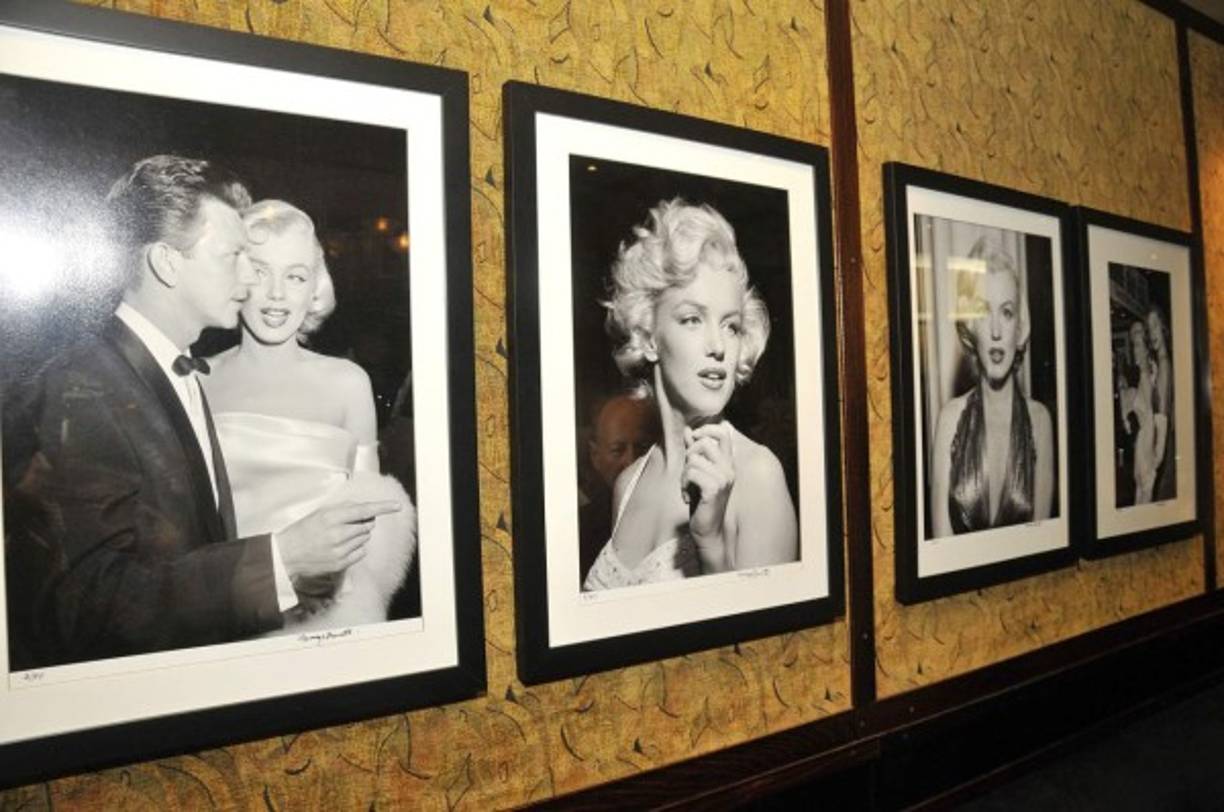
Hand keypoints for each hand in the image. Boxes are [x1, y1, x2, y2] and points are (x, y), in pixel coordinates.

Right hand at [277, 500, 401, 582]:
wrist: (286, 554)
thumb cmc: (303, 530)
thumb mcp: (320, 513)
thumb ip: (343, 508)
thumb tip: (365, 509)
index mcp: (331, 517)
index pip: (363, 510)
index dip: (382, 507)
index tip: (397, 505)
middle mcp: (338, 533)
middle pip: (367, 525)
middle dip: (363, 523)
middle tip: (348, 525)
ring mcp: (340, 550)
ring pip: (365, 538)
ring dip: (359, 535)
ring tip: (340, 537)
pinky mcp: (340, 563)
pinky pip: (361, 552)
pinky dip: (357, 548)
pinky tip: (342, 547)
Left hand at [682, 422, 734, 570]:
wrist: (708, 532)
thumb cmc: (701, 503)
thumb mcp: (697, 473)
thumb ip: (694, 451)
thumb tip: (688, 430)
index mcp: (727, 464)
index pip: (723, 433)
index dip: (705, 429)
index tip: (693, 437)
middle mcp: (728, 469)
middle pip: (704, 442)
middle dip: (689, 454)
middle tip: (688, 473)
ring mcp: (723, 479)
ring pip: (694, 460)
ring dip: (684, 474)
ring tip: (687, 488)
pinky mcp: (714, 489)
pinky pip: (692, 473)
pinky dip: (683, 484)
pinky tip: (687, 497)